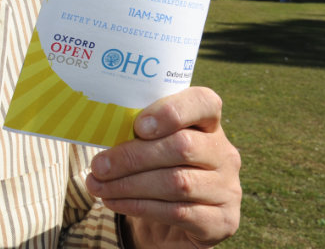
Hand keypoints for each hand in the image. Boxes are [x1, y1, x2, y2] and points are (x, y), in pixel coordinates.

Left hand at [85, 87, 240, 247]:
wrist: (178, 221)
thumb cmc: (156, 170)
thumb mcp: (151, 145)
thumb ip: (138, 133)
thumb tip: (100, 130)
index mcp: (208, 124)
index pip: (204, 103)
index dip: (172, 111)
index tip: (138, 125)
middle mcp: (224, 154)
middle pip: (181, 146)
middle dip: (132, 157)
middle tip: (98, 166)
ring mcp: (228, 188)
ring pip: (176, 183)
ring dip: (129, 185)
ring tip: (96, 186)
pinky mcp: (223, 220)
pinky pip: (177, 212)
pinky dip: (139, 206)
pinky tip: (113, 202)